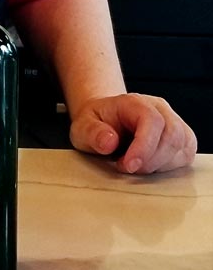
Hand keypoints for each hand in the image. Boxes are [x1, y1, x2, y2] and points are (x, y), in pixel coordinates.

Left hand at [69, 92, 197, 173]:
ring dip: (161, 165)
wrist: (105, 122)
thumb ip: (92, 132)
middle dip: (151, 160)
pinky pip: (186, 154)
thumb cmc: (96, 124)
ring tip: (137, 165)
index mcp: (134, 102)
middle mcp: (158, 108)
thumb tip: (109, 142)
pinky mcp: (181, 138)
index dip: (144, 147)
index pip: (152, 120)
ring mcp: (172, 122)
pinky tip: (151, 167)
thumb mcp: (82, 127)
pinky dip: (170, 167)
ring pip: (183, 145)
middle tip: (128, 167)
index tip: (128, 166)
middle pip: (172, 134)